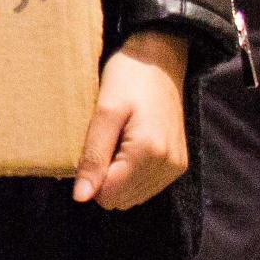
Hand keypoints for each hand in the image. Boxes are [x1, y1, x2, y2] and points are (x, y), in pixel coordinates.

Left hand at [73, 30, 189, 208]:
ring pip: (134, 196)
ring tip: (118, 140)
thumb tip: (81, 198)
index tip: (92, 146)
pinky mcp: (178, 163)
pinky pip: (148, 186)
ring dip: (119, 176)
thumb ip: (93, 156)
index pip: (110, 195)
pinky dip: (132, 173)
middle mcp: (167, 165)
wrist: (159, 60)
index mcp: (148, 152)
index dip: (92, 176)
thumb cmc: (127, 77)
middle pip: (122, 199)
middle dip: (105, 177)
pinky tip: (129, 145)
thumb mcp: (104, 111)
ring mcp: (175, 166)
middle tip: (105, 140)